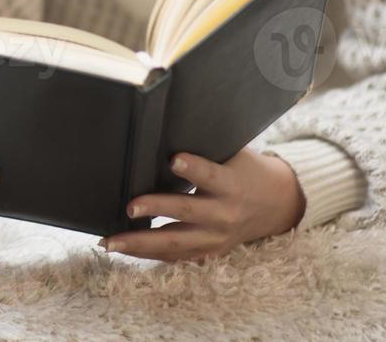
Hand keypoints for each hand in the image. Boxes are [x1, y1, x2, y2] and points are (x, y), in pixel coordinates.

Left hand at [98, 148, 304, 261]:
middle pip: (187, 212)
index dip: (193, 168)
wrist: (276, 205)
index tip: (173, 159)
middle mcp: (225, 214)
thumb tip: (162, 128)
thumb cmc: (244, 170)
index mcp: (232, 184)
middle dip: (156, 209)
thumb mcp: (233, 154)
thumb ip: (204, 148)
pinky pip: (175, 256)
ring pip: (176, 243)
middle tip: (129, 207)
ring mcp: (216, 237)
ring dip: (140, 243)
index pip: (211, 175)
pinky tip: (122, 249)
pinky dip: (147, 253)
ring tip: (110, 241)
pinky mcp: (209, 251)